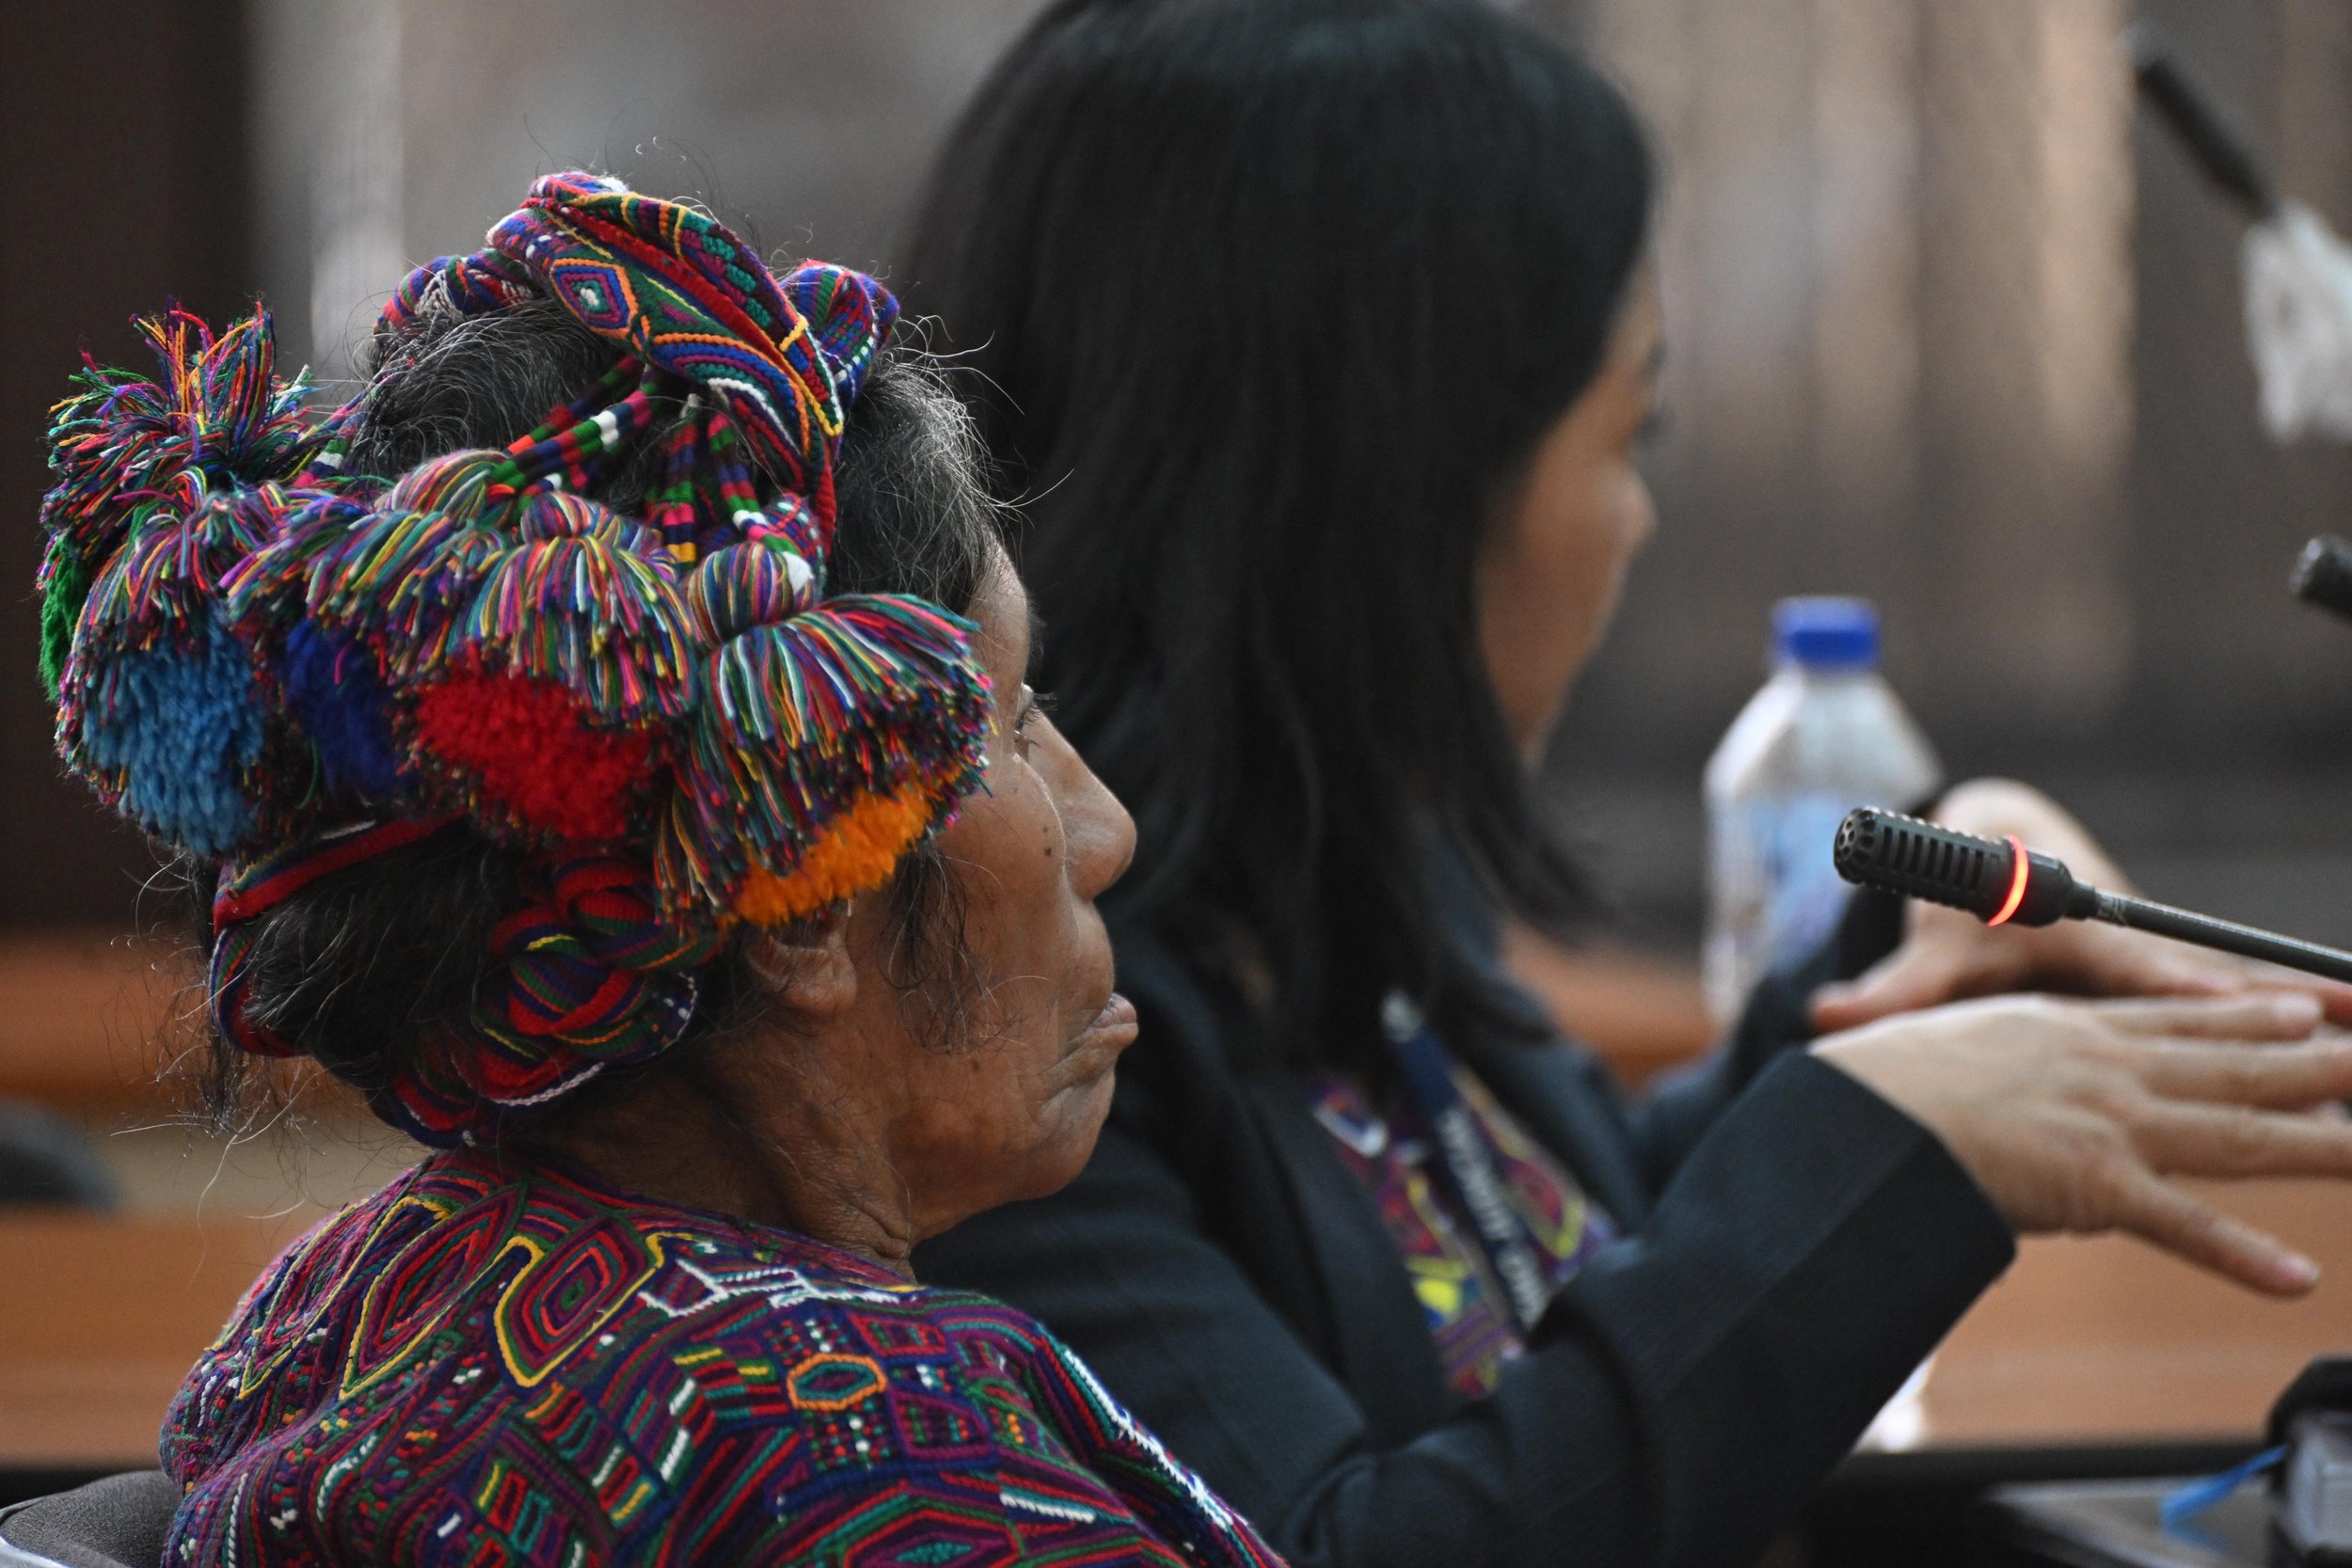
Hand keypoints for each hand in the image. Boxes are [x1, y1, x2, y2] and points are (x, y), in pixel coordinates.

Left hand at [1810, 778, 2351, 1033]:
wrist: (1999, 852)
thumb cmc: (1968, 903)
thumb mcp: (1935, 948)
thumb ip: (1890, 992)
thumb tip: (1822, 1018)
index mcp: (2088, 942)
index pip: (2154, 975)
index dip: (2201, 997)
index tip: (2251, 1013)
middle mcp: (2138, 956)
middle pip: (2221, 998)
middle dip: (2289, 1019)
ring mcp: (2159, 975)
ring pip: (2242, 1010)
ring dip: (2306, 1027)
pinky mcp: (2167, 989)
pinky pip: (2234, 1017)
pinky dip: (2291, 1028)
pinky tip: (2341, 1062)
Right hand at [1814, 991, 2351, 1294]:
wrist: (1865, 1106)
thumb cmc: (1886, 1079)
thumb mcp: (1949, 1045)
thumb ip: (1990, 1062)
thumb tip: (1991, 1084)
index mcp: (2069, 1033)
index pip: (2176, 1023)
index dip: (2246, 1018)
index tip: (2302, 1012)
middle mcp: (2104, 1069)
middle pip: (2230, 1068)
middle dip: (2314, 1067)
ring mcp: (2108, 1124)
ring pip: (2233, 1132)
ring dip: (2315, 1143)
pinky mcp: (2093, 1183)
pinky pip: (2181, 1224)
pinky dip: (2239, 1253)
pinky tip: (2294, 1277)